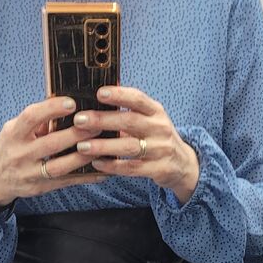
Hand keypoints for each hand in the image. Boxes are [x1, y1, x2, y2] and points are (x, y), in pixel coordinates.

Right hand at [0, 95, 107, 204]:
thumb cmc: (9, 148)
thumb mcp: (14, 130)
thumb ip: (36, 121)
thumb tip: (63, 105)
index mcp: (14, 134)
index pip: (31, 117)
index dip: (51, 109)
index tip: (71, 103)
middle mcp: (21, 154)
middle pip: (51, 143)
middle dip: (76, 134)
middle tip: (97, 124)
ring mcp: (31, 173)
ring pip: (60, 166)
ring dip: (83, 156)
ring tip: (101, 146)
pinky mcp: (41, 187)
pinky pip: (66, 182)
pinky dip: (85, 177)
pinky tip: (102, 171)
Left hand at [72, 85, 200, 204]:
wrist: (182, 163)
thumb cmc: (157, 137)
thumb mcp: (150, 119)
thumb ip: (128, 110)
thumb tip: (98, 95)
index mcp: (156, 111)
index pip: (138, 98)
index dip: (119, 95)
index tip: (99, 93)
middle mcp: (160, 128)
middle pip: (129, 121)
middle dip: (102, 120)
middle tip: (79, 120)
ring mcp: (161, 149)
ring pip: (129, 147)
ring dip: (103, 146)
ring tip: (82, 146)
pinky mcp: (159, 169)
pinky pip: (132, 168)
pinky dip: (113, 166)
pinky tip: (96, 163)